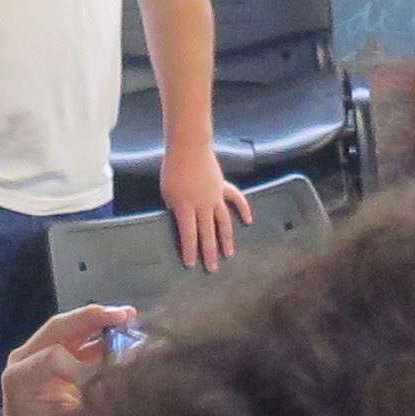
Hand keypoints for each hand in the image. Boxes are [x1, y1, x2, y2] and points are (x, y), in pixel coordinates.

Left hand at [0, 307, 124, 415]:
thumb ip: (79, 415)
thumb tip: (112, 398)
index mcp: (20, 378)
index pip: (53, 357)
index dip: (80, 366)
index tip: (100, 384)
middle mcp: (25, 358)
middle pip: (59, 328)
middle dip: (93, 319)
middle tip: (125, 315)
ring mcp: (37, 353)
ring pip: (69, 327)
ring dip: (99, 320)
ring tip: (129, 316)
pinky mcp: (52, 355)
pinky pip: (77, 337)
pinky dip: (99, 332)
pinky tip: (122, 328)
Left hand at [160, 140, 248, 269]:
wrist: (188, 146)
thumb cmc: (172, 168)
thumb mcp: (166, 192)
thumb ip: (174, 208)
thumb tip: (179, 220)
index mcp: (185, 208)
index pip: (188, 235)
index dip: (190, 251)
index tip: (191, 265)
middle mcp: (203, 206)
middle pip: (207, 234)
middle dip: (209, 253)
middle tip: (212, 269)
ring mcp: (216, 197)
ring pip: (223, 223)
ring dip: (226, 240)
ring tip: (229, 254)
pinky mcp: (223, 187)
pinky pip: (236, 200)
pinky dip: (243, 210)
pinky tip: (248, 220)